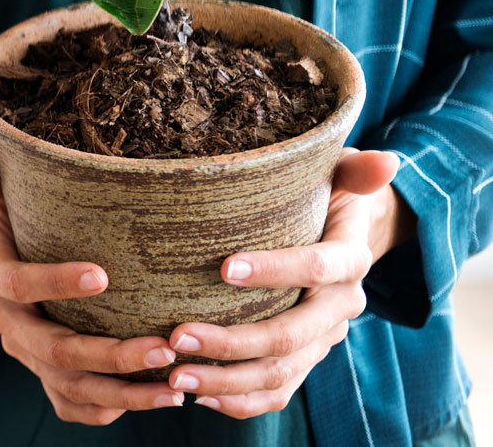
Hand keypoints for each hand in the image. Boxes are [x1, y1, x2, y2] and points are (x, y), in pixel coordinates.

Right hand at [0, 153, 186, 424]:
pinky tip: (156, 399)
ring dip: (125, 392)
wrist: (6, 260)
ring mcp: (27, 356)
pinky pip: (73, 407)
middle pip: (54, 351)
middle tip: (162, 347)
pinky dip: (111, 409)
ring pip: (71, 388)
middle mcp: (7, 325)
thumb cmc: (15, 218)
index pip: (18, 285)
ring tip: (176, 386)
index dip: (54, 282)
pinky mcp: (47, 378)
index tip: (103, 276)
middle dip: (110, 355)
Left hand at [166, 149, 405, 418]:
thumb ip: (356, 168)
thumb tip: (386, 160)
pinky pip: (278, 391)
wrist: (348, 233)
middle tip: (177, 334)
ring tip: (176, 373)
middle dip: (234, 341)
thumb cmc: (329, 193)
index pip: (317, 267)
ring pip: (281, 372)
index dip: (276, 269)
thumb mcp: (340, 172)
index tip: (223, 267)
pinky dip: (241, 400)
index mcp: (351, 259)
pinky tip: (201, 395)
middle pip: (292, 335)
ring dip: (228, 378)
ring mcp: (323, 339)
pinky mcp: (305, 360)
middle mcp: (341, 307)